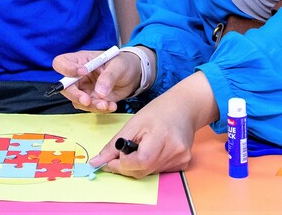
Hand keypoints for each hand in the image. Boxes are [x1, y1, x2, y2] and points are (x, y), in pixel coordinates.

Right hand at [51, 50, 141, 112]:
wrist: (134, 76)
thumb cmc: (124, 63)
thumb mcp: (118, 65)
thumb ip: (108, 76)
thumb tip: (99, 92)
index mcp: (81, 60)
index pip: (61, 63)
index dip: (67, 69)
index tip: (83, 73)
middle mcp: (78, 75)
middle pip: (65, 86)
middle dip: (75, 95)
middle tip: (87, 100)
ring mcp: (84, 88)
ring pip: (77, 100)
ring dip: (91, 105)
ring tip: (106, 104)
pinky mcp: (92, 99)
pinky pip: (90, 107)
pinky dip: (100, 109)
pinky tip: (111, 105)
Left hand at [88, 72, 217, 177]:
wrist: (184, 108)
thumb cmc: (158, 112)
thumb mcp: (133, 124)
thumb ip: (113, 145)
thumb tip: (96, 163)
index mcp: (161, 137)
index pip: (139, 161)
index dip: (122, 163)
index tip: (112, 159)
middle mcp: (175, 151)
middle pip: (143, 170)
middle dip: (127, 166)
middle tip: (120, 155)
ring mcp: (181, 158)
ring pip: (150, 173)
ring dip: (138, 166)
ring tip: (139, 147)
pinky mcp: (184, 163)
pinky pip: (160, 171)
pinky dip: (150, 165)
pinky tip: (152, 151)